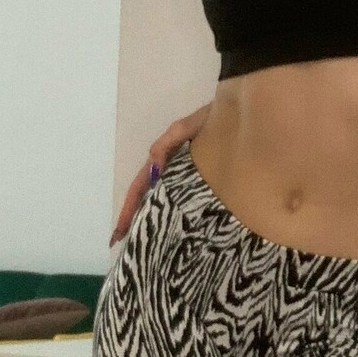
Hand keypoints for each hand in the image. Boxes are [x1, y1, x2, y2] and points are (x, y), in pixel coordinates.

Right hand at [109, 104, 212, 245]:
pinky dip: (169, 211)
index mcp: (163, 158)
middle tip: (120, 242)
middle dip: (132, 218)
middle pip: (144, 197)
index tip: (118, 231)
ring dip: (147, 216)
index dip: (128, 208)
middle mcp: (168, 169)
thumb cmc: (213, 118)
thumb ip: (170, 140)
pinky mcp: (200, 180)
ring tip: (139, 240)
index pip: (139, 187)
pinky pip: (179, 198)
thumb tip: (152, 161)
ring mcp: (183, 175)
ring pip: (159, 199)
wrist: (239, 114)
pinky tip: (172, 227)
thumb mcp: (190, 125)